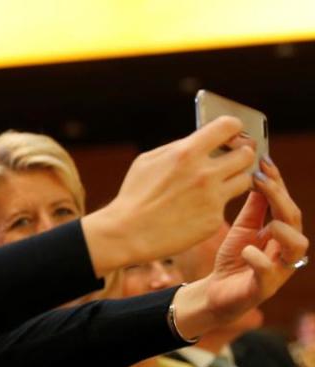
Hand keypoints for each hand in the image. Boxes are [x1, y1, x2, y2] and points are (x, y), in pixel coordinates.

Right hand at [83, 116, 254, 276]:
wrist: (126, 233)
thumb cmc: (133, 196)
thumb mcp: (148, 161)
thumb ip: (178, 148)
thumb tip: (201, 142)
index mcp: (187, 152)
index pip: (229, 126)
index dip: (234, 127)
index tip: (233, 132)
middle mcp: (205, 173)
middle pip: (247, 153)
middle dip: (241, 154)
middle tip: (233, 159)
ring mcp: (212, 198)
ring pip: (246, 179)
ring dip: (235, 178)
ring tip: (220, 182)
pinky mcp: (213, 220)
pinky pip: (225, 206)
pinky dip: (215, 205)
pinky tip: (197, 209)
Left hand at [174, 157, 307, 337]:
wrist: (216, 292)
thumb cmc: (233, 259)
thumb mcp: (242, 228)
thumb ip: (254, 208)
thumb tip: (259, 176)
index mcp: (281, 233)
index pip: (285, 204)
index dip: (277, 183)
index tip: (264, 161)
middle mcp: (285, 250)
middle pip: (294, 220)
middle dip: (280, 198)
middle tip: (261, 179)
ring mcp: (277, 269)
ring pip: (296, 248)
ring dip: (285, 231)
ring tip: (270, 221)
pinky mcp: (262, 287)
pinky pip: (268, 273)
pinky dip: (259, 260)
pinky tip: (248, 250)